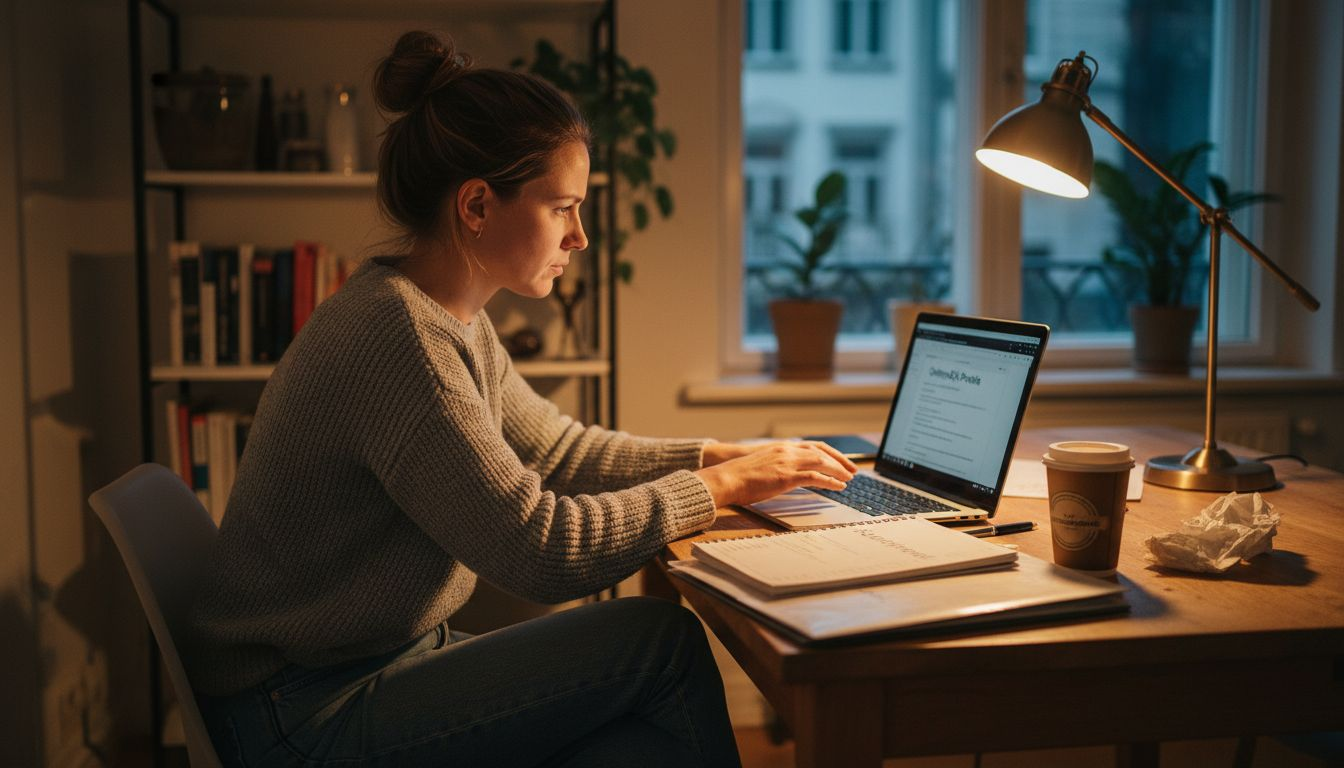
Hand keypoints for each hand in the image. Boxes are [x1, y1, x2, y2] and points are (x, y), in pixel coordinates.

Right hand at [696, 441, 856, 507]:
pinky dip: (830, 481)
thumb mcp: (763, 463)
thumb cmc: (740, 475)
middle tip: (853, 470)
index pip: (814, 445)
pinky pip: (815, 477)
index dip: (832, 452)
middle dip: (841, 461)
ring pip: (822, 462)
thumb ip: (779, 464)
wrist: (727, 477)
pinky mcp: (786, 477)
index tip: (842, 460)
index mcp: (783, 447)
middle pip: (822, 452)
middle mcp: (788, 451)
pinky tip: (839, 487)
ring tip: (849, 479)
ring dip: (839, 471)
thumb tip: (790, 474)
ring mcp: (788, 463)